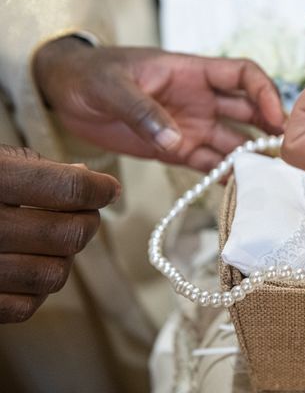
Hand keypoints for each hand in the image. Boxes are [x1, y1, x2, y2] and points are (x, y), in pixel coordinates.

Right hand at [0, 145, 119, 322]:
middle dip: (87, 223)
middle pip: (68, 234)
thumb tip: (88, 179)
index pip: (67, 188)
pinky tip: (28, 266)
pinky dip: (37, 289)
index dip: (99, 189)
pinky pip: (25, 307)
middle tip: (85, 214)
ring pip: (53, 275)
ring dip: (65, 258)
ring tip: (55, 241)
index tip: (108, 188)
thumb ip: (36, 168)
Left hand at [34, 37, 284, 171]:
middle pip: (247, 111)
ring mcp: (190, 126)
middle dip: (269, 129)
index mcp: (191, 72)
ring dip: (249, 157)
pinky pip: (207, 163)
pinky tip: (237, 189)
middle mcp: (199, 99)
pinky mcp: (176, 149)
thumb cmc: (89, 75)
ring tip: (266, 179)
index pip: (242, 75)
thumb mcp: (112, 85)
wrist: (64, 94)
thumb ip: (143, 110)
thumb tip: (175, 140)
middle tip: (286, 153)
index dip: (264, 93)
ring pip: (231, 142)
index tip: (274, 119)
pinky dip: (222, 175)